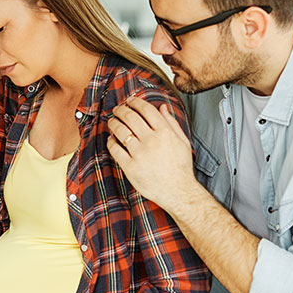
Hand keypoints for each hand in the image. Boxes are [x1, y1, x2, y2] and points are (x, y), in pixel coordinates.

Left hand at [107, 96, 197, 212]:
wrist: (178, 191)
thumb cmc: (181, 167)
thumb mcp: (182, 141)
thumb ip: (172, 122)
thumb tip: (162, 107)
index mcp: (165, 133)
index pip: (146, 110)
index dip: (135, 102)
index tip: (130, 100)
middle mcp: (151, 141)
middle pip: (130, 117)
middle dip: (121, 110)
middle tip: (117, 109)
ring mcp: (140, 154)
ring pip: (120, 131)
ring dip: (113, 123)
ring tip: (112, 121)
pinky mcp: (130, 167)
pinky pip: (115, 149)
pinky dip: (111, 141)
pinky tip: (111, 139)